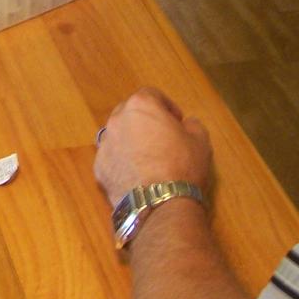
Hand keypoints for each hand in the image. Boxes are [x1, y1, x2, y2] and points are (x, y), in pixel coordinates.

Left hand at [94, 87, 212, 206]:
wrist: (159, 203)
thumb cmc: (182, 165)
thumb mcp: (200, 140)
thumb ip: (192, 125)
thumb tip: (186, 125)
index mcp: (140, 106)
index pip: (151, 95)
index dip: (166, 106)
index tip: (176, 121)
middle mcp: (117, 120)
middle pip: (130, 113)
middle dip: (145, 122)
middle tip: (161, 138)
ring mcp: (104, 144)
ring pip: (118, 135)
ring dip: (131, 141)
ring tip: (147, 159)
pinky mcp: (98, 168)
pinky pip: (111, 158)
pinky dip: (121, 162)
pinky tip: (136, 176)